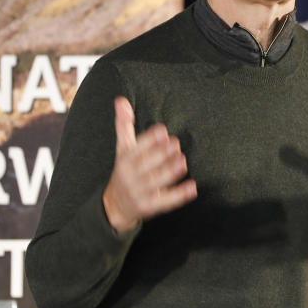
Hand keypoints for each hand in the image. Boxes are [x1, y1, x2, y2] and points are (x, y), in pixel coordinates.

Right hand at [102, 97, 197, 232]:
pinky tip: (192, 188)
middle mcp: (130, 176)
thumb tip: (121, 100)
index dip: (149, 140)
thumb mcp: (122, 149)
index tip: (162, 130)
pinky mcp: (149, 207)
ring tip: (183, 161)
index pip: (136, 149)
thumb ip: (124, 125)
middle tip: (176, 144)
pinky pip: (164, 201)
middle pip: (145, 165)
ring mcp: (139, 193)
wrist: (114, 207)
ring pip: (155, 182)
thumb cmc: (125, 171)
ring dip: (169, 172)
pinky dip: (178, 195)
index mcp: (125, 160)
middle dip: (160, 154)